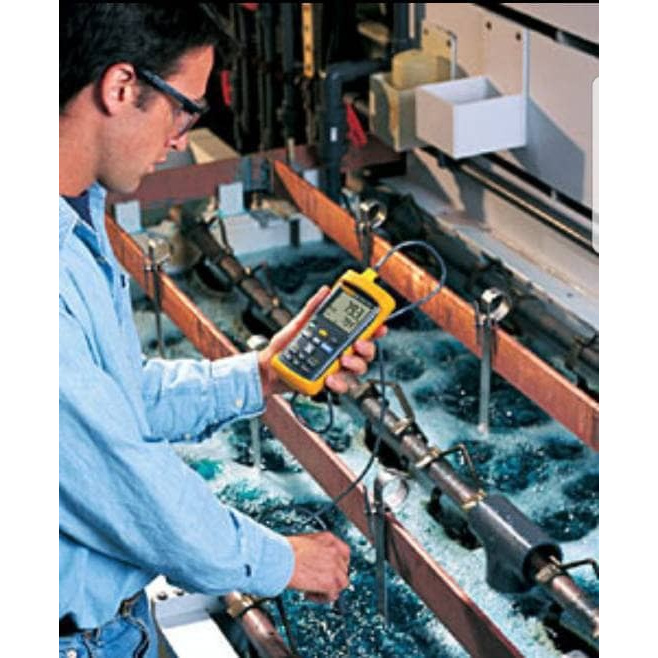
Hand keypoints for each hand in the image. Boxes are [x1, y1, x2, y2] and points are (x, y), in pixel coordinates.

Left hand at [258, 286, 387, 396]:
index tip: (380, 326)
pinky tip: (330, 378)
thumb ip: (313, 308)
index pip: (362, 333)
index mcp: (337, 338)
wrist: (268, 368)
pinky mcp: (328, 384)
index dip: (375, 329)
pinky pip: (342, 386)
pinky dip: (339, 382)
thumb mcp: (299, 324)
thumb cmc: (285, 346)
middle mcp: (340, 354)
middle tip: (357, 344)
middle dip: (367, 348)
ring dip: (355, 365)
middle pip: (366, 352)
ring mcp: (336, 370)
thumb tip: (325, 290)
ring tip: (343, 361)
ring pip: (358, 370)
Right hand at [286, 532, 349, 602]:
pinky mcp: (330, 582)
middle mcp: (334, 551)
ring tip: (314, 590)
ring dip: (330, 589)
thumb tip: (314, 561)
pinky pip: (333, 595)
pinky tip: (308, 595)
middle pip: (343, 569)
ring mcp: (334, 567)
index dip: (339, 563)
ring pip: (342, 583)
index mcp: (328, 538)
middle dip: (332, 577)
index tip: (332, 570)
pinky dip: (321, 598)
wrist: (279, 558)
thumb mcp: (304, 541)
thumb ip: (316, 549)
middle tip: (318, 581)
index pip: (344, 552)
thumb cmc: (284, 550)